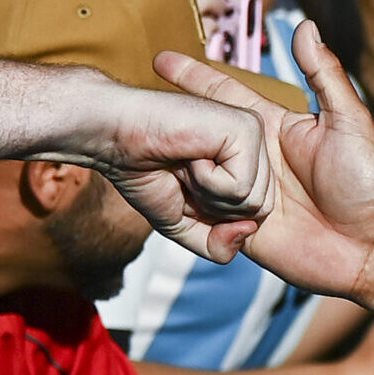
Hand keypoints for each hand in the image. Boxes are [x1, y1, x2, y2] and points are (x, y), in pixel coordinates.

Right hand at [65, 81, 274, 263]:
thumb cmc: (147, 174)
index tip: (188, 187)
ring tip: (189, 164)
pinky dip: (207, 180)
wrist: (114, 136)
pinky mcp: (247, 128)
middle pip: (259, 211)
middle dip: (213, 207)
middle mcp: (259, 146)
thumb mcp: (185, 225)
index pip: (256, 217)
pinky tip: (192, 155)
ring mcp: (255, 133)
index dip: (215, 218)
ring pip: (252, 201)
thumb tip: (248, 231)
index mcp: (250, 163)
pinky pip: (240, 186)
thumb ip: (218, 246)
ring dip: (208, 194)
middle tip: (186, 175)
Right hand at [157, 23, 373, 299]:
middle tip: (127, 110)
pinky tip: (171, 200)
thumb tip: (304, 25)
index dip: (194, 76)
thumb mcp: (349, 122)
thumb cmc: (367, 182)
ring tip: (145, 155)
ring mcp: (244, 193)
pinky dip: (192, 211)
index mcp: (274, 126)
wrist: (371, 248)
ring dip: (177, 170)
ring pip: (196, 177)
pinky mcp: (240, 228)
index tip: (160, 58)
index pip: (225, 93)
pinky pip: (206, 219)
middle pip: (200, 135)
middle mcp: (253, 158)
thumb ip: (324, 74)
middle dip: (167, 122)